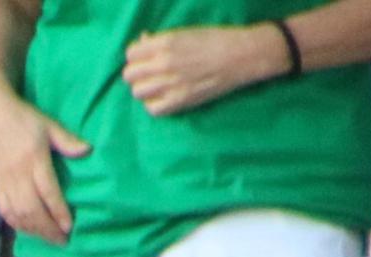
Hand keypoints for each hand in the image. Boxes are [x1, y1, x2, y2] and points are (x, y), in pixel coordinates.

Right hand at [0, 88, 83, 243]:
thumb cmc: (25, 119)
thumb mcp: (49, 125)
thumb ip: (67, 140)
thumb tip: (87, 151)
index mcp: (33, 159)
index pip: (47, 191)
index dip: (58, 211)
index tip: (69, 226)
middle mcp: (18, 175)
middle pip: (32, 209)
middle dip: (47, 228)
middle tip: (63, 240)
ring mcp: (5, 183)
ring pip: (19, 215)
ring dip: (34, 231)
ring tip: (49, 239)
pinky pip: (7, 212)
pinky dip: (18, 225)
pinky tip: (29, 231)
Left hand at [122, 24, 288, 114]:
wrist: (241, 56)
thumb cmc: (214, 40)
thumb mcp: (184, 33)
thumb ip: (160, 41)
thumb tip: (142, 43)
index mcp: (164, 43)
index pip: (131, 53)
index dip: (137, 56)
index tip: (145, 57)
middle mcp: (163, 64)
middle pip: (129, 75)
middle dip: (137, 72)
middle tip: (149, 72)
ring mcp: (170, 85)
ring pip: (137, 92)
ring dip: (144, 89)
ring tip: (156, 85)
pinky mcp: (180, 101)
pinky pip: (152, 109)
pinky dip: (154, 104)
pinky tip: (162, 97)